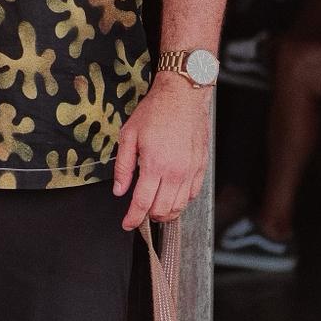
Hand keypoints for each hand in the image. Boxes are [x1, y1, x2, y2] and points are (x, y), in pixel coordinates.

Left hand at [112, 73, 210, 230]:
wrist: (183, 95)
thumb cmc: (155, 111)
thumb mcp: (128, 135)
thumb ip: (123, 166)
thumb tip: (119, 190)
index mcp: (155, 164)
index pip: (142, 202)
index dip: (133, 218)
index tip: (127, 224)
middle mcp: (176, 172)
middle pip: (163, 209)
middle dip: (148, 217)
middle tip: (139, 214)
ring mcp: (191, 170)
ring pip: (180, 206)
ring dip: (166, 213)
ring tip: (154, 209)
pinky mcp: (201, 167)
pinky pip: (193, 195)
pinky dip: (181, 202)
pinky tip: (172, 197)